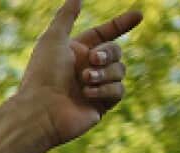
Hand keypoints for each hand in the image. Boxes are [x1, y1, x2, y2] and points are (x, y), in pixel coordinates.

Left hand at [19, 0, 142, 145]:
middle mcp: (86, 69)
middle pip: (116, 51)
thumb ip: (66, 16)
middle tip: (92, 59)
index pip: (104, 34)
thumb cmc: (43, 74)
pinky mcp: (101, 106)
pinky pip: (118, 90)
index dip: (120, 25)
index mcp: (76, 52)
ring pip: (120, 70)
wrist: (40, 110)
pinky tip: (87, 93)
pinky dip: (105, 89)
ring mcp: (95, 88)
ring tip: (84, 79)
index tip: (138, 15)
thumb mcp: (53, 39)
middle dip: (107, 53)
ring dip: (104, 72)